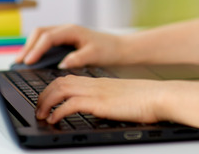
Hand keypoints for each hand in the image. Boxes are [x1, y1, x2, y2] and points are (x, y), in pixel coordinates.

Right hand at [14, 24, 123, 67]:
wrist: (119, 48)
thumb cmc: (108, 50)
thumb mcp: (95, 55)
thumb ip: (78, 59)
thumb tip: (62, 65)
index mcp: (71, 30)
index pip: (48, 37)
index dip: (36, 49)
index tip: (28, 62)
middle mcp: (65, 30)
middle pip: (39, 33)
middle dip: (27, 47)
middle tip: (17, 62)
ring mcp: (64, 34)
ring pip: (40, 37)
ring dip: (29, 47)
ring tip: (19, 62)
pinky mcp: (64, 41)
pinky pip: (45, 43)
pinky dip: (36, 50)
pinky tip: (31, 61)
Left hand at [35, 76, 166, 124]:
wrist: (160, 96)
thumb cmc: (147, 99)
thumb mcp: (122, 98)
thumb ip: (108, 100)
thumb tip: (100, 110)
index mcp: (99, 82)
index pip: (68, 79)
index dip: (52, 89)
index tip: (46, 100)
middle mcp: (95, 84)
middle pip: (59, 82)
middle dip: (43, 96)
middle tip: (38, 110)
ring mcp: (97, 92)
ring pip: (61, 90)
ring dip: (46, 103)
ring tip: (41, 115)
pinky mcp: (100, 103)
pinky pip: (71, 105)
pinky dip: (58, 112)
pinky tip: (55, 120)